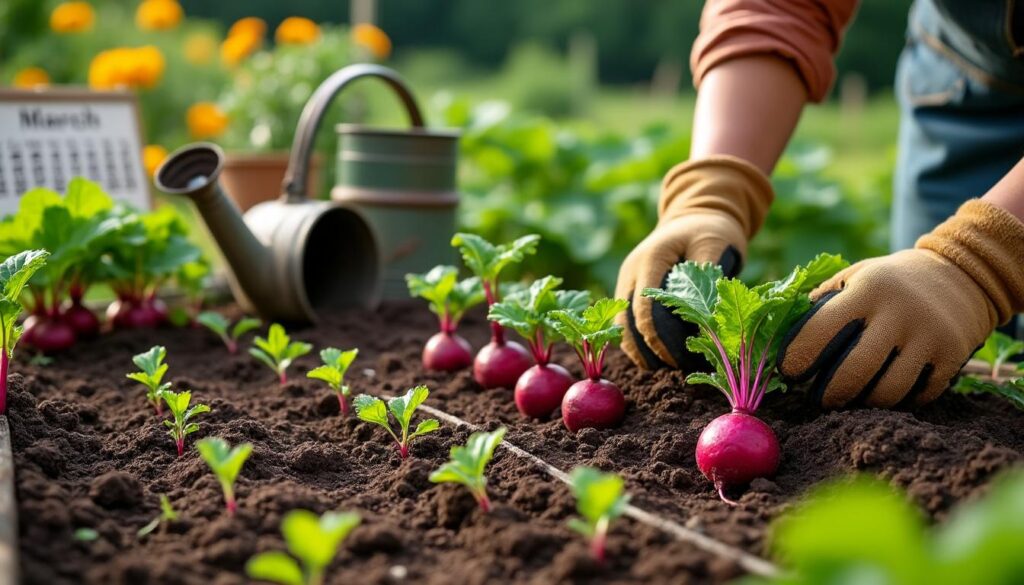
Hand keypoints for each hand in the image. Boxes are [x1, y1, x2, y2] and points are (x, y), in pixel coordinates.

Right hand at [616, 156, 772, 368]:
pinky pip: (627, 320)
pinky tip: (654, 358)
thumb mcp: (716, 244)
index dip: (656, 338)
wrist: (695, 215)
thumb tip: (707, 315)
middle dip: (645, 349)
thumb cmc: (710, 230)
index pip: (644, 308)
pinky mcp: (630, 290)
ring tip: (661, 370)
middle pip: (625, 321)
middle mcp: (632, 272)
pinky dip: (637, 341)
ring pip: (621, 324)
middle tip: (669, 371)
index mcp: (650, 260)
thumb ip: (709, 275)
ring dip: (637, 349)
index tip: (675, 359)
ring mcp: (627, 281)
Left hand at [778, 200, 1023, 407]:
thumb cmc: (887, 283)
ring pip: (887, 394)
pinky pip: (915, 397)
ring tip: (849, 400)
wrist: (960, 276)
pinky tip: (880, 394)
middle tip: (817, 399)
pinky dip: (895, 403)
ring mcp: (930, 338)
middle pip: (854, 372)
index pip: (820, 331)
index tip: (788, 373)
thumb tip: (777, 339)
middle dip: (828, 395)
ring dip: (861, 404)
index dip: (797, 358)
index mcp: (868, 290)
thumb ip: (820, 304)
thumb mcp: (853, 277)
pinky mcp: (952, 358)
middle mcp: (900, 313)